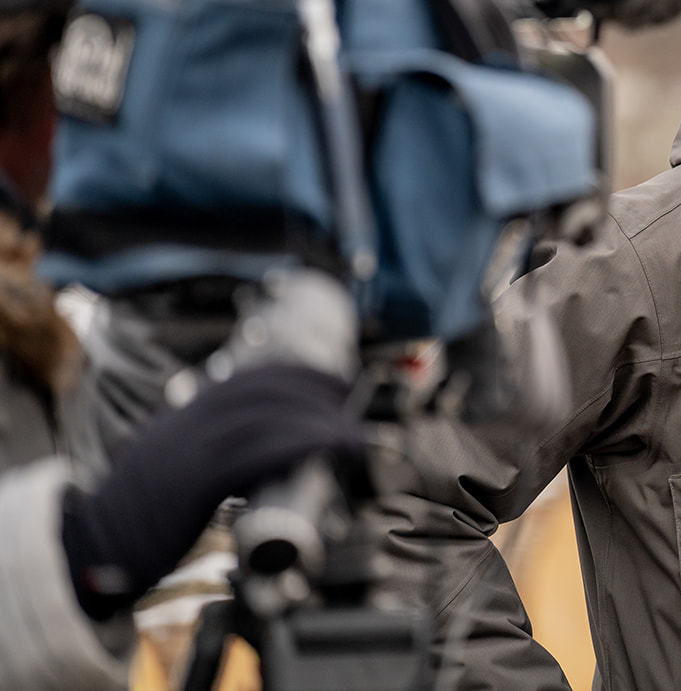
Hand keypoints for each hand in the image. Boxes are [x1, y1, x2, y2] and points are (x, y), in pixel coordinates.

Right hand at [58, 362, 365, 620]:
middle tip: (351, 401)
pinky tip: (334, 446)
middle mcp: (193, 420)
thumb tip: (246, 449)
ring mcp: (196, 448)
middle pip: (269, 390)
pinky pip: (264, 451)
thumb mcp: (167, 458)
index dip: (298, 374)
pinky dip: (307, 443)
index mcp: (187, 413)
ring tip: (354, 434)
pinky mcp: (200, 481)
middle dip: (318, 390)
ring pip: (273, 418)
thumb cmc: (135, 512)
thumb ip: (201, 445)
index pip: (251, 377)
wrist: (90, 543)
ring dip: (323, 421)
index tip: (331, 380)